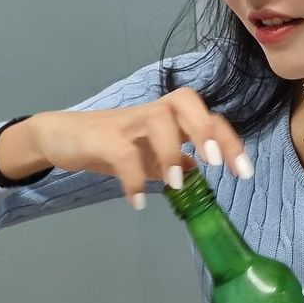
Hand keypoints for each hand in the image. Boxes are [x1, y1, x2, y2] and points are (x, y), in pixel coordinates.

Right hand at [0, 88, 251, 206]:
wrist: (59, 136)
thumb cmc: (108, 143)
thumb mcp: (146, 155)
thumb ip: (171, 160)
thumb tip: (198, 172)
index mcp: (169, 119)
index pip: (208, 118)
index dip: (230, 141)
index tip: (243, 173)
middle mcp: (152, 114)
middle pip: (186, 101)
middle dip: (205, 130)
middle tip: (215, 163)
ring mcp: (126, 123)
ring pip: (158, 118)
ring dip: (171, 151)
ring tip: (174, 185)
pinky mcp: (101, 137)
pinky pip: (122, 152)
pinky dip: (132, 179)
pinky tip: (136, 201)